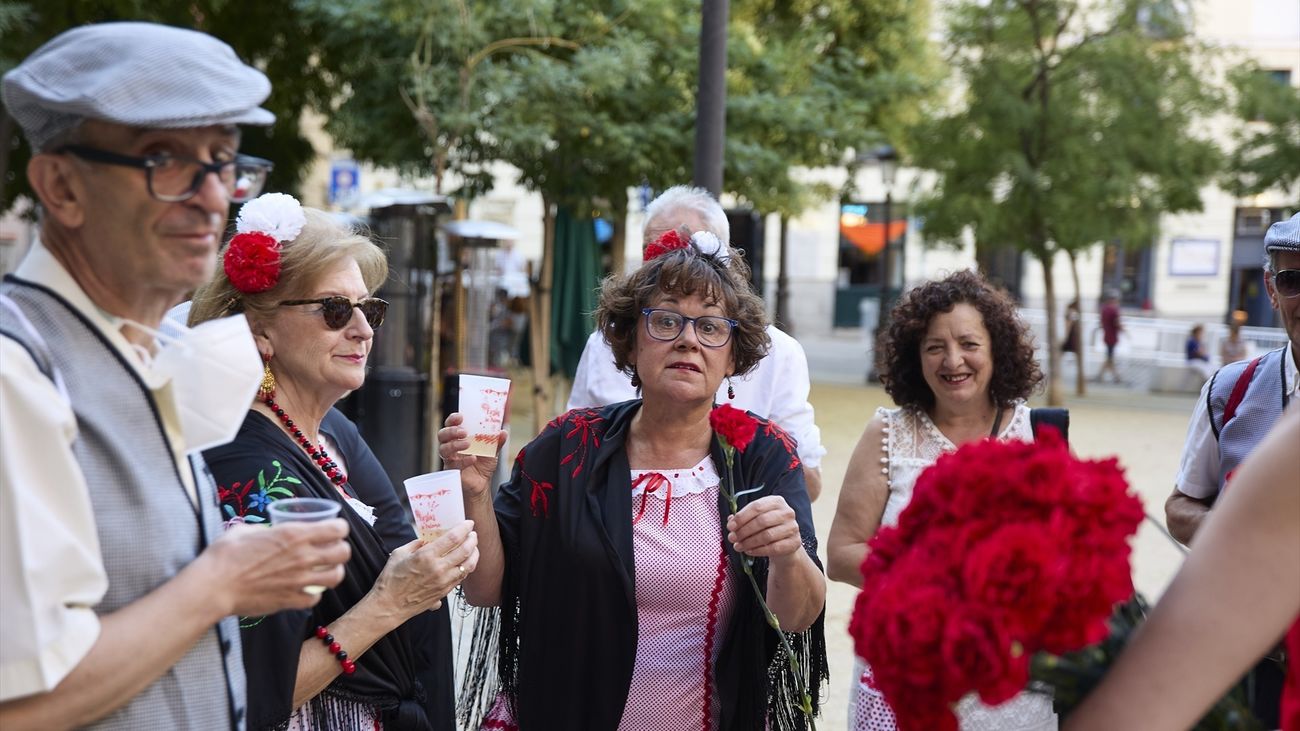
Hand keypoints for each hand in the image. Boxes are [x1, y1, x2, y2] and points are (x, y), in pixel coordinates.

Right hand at [209, 519, 350, 615]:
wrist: (213, 586)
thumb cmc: (225, 555)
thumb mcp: (247, 530)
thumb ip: (267, 529)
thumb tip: (271, 530)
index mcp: (294, 534)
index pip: (338, 528)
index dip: (339, 527)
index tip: (333, 529)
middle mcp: (303, 556)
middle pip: (344, 552)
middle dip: (340, 549)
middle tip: (330, 550)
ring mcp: (300, 580)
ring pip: (336, 577)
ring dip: (333, 572)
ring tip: (323, 570)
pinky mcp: (291, 600)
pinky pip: (315, 598)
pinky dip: (314, 594)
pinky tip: (305, 589)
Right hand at [368, 521, 478, 620]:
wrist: (389, 606)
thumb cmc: (391, 580)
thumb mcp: (399, 554)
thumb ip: (415, 544)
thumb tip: (426, 540)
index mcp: (426, 556)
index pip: (453, 538)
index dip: (464, 528)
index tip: (469, 523)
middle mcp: (438, 569)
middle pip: (465, 550)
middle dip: (472, 539)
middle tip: (473, 534)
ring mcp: (443, 582)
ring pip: (468, 566)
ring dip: (474, 554)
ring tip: (473, 548)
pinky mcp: (444, 592)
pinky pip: (461, 578)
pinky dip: (466, 568)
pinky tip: (464, 563)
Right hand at [437, 412, 505, 499]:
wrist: (482, 483)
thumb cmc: (483, 463)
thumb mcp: (492, 450)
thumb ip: (496, 441)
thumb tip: (503, 432)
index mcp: (459, 437)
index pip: (450, 424)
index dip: (452, 419)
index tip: (460, 417)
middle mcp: (451, 446)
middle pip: (442, 434)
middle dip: (451, 431)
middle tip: (464, 432)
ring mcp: (450, 458)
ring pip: (444, 449)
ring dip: (454, 445)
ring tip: (467, 445)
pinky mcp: (452, 471)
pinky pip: (452, 464)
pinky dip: (463, 461)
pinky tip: (473, 459)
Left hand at [727, 496, 801, 559]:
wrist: (785, 542)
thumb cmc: (767, 527)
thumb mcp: (755, 518)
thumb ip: (743, 518)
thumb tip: (731, 521)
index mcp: (776, 501)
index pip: (756, 507)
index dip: (741, 517)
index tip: (730, 527)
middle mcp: (787, 512)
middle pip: (761, 521)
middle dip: (743, 531)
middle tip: (732, 538)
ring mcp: (793, 527)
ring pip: (767, 535)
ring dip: (749, 542)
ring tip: (738, 546)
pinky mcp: (794, 542)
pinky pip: (774, 548)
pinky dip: (758, 550)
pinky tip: (749, 551)